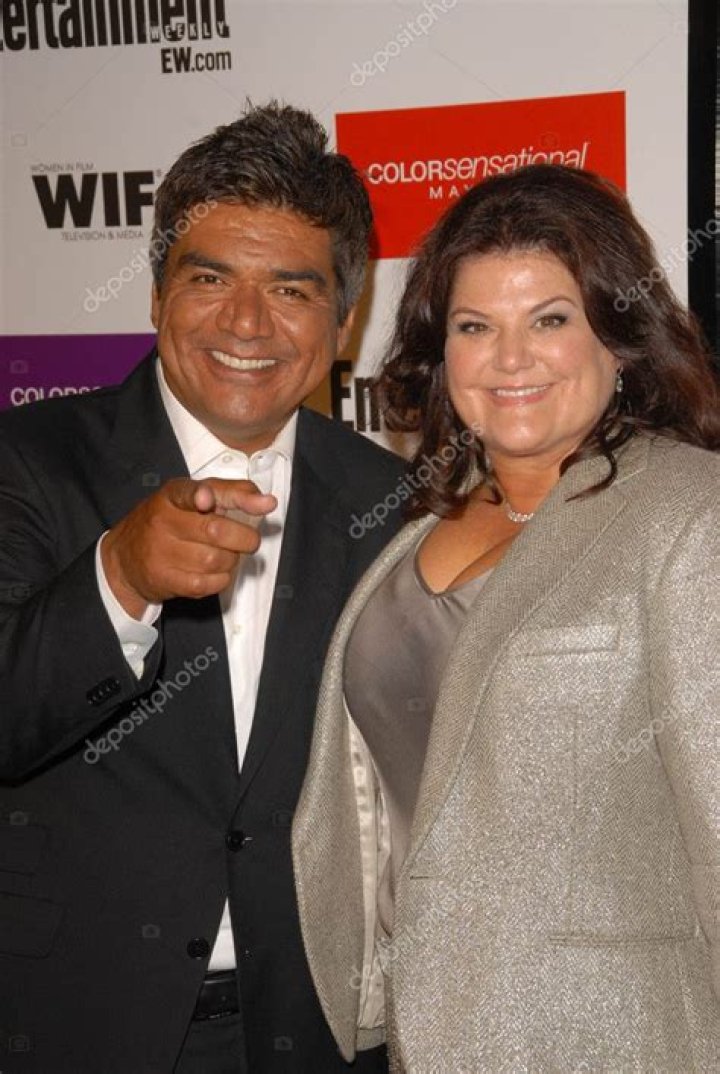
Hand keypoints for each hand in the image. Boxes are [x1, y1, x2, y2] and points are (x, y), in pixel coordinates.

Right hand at [101, 478, 276, 617]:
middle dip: (244, 538)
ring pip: (216, 560)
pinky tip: (214, 571)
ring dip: (232, 560)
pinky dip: (221, 579)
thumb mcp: (194, 497)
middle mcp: (163, 521)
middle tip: (248, 539)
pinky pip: (208, 583)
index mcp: (172, 495)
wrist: (125, 559)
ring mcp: (161, 552)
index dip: (205, 495)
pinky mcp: (165, 580)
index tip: (209, 499)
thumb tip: (268, 502)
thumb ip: (233, 493)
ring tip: (224, 554)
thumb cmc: (171, 523)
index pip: (189, 491)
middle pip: (216, 531)